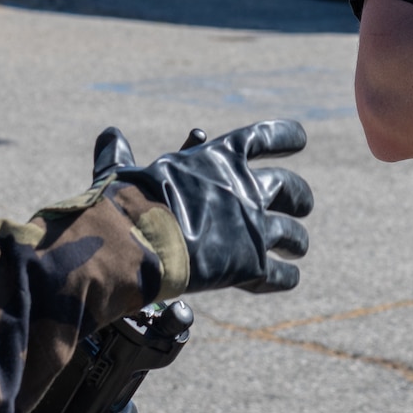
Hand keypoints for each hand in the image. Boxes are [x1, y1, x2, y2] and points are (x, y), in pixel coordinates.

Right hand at [100, 120, 312, 293]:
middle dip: (300, 196)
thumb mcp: (122, 172)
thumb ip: (121, 156)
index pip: (265, 138)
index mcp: (221, 159)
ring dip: (297, 241)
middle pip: (291, 188)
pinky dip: (287, 277)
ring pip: (292, 235)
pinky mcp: (252, 264)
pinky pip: (281, 274)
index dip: (286, 136)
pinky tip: (289, 278)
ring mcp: (253, 227)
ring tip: (298, 247)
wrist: (135, 244)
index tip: (301, 139)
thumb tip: (108, 134)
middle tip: (304, 205)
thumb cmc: (126, 205)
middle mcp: (246, 189)